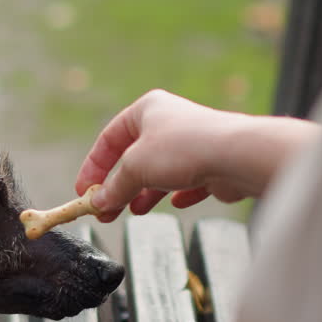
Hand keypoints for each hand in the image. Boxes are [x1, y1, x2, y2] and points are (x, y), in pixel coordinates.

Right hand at [75, 89, 320, 221]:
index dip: (94, 166)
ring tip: (133, 211)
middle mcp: (170, 122)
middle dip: (118, 185)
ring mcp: (192, 142)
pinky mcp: (212, 163)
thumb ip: (114, 187)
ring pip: (160, 171)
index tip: (84, 191)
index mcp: (147, 110)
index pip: (110, 138)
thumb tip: (98, 202)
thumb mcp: (135, 168)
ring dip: (144, 193)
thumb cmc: (184, 149)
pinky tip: (175, 203)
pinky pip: (189, 181)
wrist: (237, 156)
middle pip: (134, 156)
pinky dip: (178, 193)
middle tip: (104, 210)